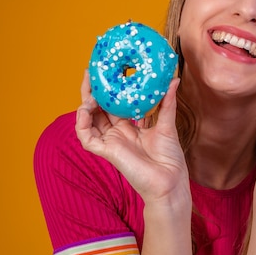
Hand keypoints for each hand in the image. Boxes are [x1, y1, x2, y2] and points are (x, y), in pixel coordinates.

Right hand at [75, 70, 189, 205]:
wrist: (170, 182)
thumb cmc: (170, 159)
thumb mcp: (168, 125)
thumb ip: (167, 102)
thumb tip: (174, 80)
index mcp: (130, 127)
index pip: (114, 105)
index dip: (108, 90)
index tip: (106, 72)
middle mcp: (118, 134)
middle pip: (99, 109)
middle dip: (93, 92)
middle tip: (91, 73)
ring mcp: (111, 142)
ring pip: (89, 121)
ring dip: (86, 105)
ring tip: (89, 92)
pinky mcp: (107, 152)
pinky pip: (87, 138)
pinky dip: (81, 124)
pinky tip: (84, 110)